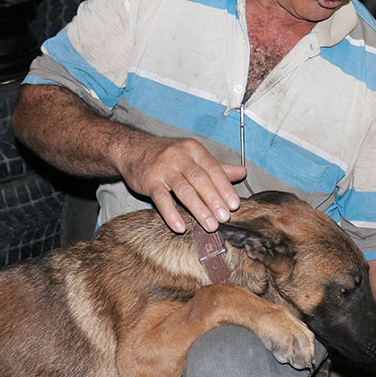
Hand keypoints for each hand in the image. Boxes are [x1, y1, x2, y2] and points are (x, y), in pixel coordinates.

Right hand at [116, 136, 246, 232]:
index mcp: (194, 150)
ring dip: (198, 209)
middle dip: (214, 200)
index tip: (234, 204)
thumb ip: (217, 167)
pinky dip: (171, 214)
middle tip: (224, 218)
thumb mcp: (192, 156)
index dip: (225, 187)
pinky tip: (180, 227)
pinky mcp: (149, 181)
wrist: (133, 150)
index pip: (213, 169)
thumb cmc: (167, 155)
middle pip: (200, 180)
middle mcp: (179, 157)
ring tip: (210, 225)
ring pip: (184, 190)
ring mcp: (163, 169)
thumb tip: (242, 173)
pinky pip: (162, 199)